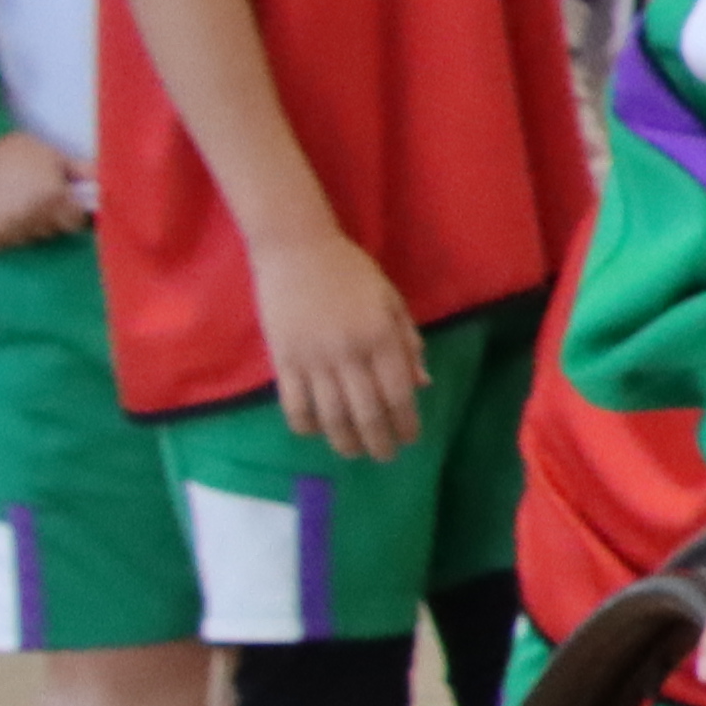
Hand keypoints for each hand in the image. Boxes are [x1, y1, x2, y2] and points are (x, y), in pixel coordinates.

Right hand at [0, 130, 88, 254]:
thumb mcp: (50, 154)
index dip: (71, 211)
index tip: (62, 200)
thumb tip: (106, 184)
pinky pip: (3, 243)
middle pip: (52, 230)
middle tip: (33, 195)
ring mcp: (9, 233)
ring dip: (26, 225)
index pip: (76, 222)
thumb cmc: (10, 150)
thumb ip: (81, 171)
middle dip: (49, 216)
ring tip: (11, 202)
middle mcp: (34, 220)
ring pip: (28, 238)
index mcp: (54, 199)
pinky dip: (2, 232)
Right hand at [249, 225, 422, 460]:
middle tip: (385, 456)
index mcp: (380, 336)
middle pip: (367, 412)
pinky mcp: (282, 360)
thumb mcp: (390, 300)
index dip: (406, 422)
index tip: (410, 439)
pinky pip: (294, 404)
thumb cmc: (349, 271)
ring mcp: (313, 358)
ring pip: (331, 415)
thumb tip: (422, 384)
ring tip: (354, 452)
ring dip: (345, 442)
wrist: (296, 248)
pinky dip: (305, 425)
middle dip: (379, 442)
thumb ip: (407, 342)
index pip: (398, 393)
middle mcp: (349, 352)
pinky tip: (316, 432)